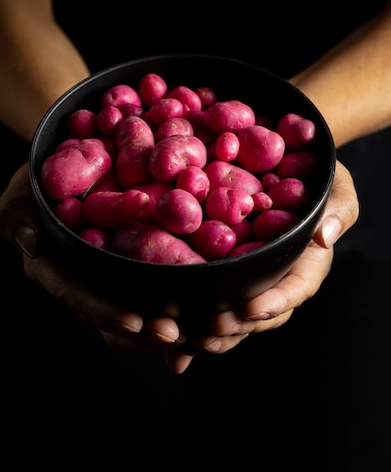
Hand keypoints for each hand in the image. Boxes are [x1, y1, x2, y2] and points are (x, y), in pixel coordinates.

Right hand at [0, 163, 184, 352]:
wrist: (72, 154)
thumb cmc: (40, 176)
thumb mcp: (20, 191)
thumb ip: (16, 217)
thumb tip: (31, 244)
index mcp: (57, 269)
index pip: (79, 296)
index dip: (106, 311)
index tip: (136, 321)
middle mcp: (90, 276)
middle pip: (117, 312)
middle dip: (147, 327)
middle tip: (179, 333)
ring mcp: (116, 267)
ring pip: (144, 303)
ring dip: (173, 316)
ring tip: (203, 324)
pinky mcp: (141, 252)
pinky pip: (163, 277)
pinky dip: (186, 289)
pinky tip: (213, 298)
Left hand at [165, 160, 358, 372]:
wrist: (287, 163)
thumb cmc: (317, 177)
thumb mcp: (336, 186)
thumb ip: (339, 208)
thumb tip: (325, 236)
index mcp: (304, 264)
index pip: (294, 289)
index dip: (274, 303)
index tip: (250, 309)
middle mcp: (274, 277)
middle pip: (258, 313)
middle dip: (235, 327)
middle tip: (211, 331)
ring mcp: (246, 275)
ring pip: (230, 313)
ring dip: (208, 332)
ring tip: (184, 341)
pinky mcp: (220, 266)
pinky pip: (206, 292)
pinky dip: (188, 315)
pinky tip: (165, 328)